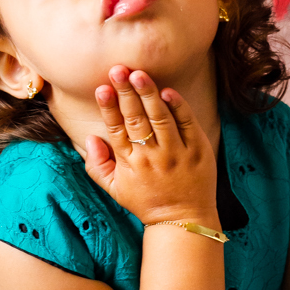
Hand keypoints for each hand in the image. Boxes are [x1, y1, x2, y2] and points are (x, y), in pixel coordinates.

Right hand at [84, 66, 219, 228]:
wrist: (183, 220)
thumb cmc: (146, 201)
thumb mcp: (115, 189)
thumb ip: (97, 164)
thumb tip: (91, 137)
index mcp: (130, 163)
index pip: (116, 129)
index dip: (108, 107)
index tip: (102, 88)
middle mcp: (151, 156)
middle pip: (136, 119)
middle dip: (126, 93)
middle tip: (118, 69)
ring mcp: (176, 153)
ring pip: (160, 118)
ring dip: (149, 94)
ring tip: (139, 74)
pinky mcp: (198, 150)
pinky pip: (188, 124)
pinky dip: (178, 107)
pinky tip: (168, 91)